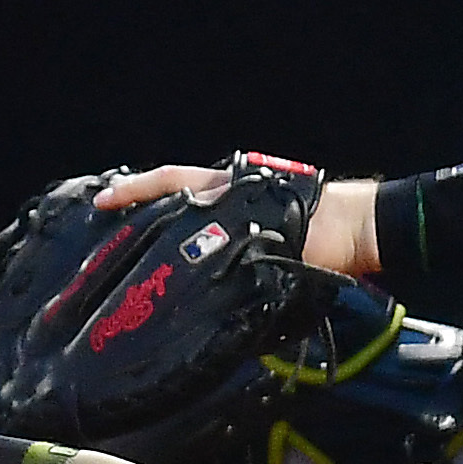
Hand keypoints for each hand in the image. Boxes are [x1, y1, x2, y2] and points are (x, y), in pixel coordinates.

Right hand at [92, 158, 377, 272]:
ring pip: (194, 222)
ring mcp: (242, 212)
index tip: (102, 202)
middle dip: (142, 215)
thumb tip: (202, 281)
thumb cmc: (323, 230)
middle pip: (175, 200)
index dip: (135, 191)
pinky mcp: (256, 234)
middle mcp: (230, 197)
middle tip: (109, 239)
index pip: (170, 181)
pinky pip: (217, 242)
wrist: (360, 232)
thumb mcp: (276, 238)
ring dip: (169, 236)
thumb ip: (240, 257)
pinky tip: (185, 276)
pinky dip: (198, 251)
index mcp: (227, 190)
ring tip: (139, 263)